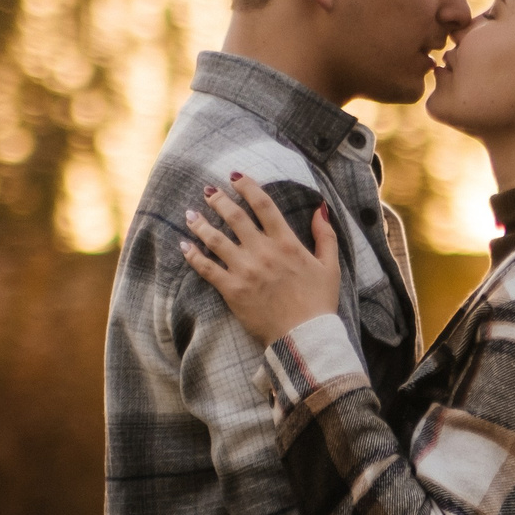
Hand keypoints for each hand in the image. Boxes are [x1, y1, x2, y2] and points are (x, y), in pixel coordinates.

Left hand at [178, 173, 341, 346]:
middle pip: (234, 216)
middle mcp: (263, 252)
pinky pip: (206, 268)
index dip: (248, 187)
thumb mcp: (330, 266)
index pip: (263, 205)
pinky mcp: (232, 290)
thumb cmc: (319, 303)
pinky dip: (192, 255)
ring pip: (215, 239)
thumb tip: (320, 208)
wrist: (305, 337)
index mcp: (287, 243)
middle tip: (208, 191)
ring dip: (200, 223)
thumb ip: (326, 235)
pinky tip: (184, 245)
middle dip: (218, 199)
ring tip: (190, 214)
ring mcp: (245, 270)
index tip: (236, 177)